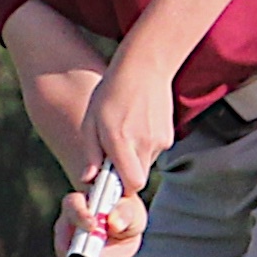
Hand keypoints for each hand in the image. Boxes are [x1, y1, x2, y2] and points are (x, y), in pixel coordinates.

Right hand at [54, 185, 146, 256]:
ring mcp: (73, 240)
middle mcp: (71, 220)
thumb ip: (125, 213)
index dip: (80, 215)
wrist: (128, 228)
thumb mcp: (132, 210)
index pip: (74, 204)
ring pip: (70, 252)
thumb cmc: (127, 211)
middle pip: (63, 231)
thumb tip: (113, 223)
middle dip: (75, 247)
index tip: (93, 226)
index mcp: (82, 200)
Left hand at [80, 48, 175, 194]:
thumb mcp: (91, 121)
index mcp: (121, 139)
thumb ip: (91, 152)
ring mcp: (159, 140)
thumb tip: (88, 179)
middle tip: (111, 159)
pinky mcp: (168, 137)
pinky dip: (143, 148)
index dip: (120, 189)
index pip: (131, 184)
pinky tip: (136, 127)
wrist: (144, 67)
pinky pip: (153, 153)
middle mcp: (143, 142)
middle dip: (124, 176)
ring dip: (133, 159)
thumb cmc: (111, 93)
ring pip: (145, 166)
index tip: (108, 185)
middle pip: (138, 179)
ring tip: (124, 133)